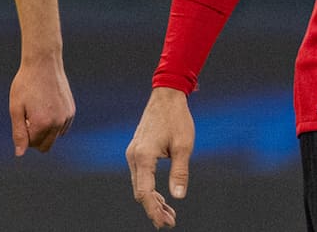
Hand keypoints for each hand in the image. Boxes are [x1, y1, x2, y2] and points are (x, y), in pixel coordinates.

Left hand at [9, 57, 74, 155]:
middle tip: (29, 117)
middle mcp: (58, 123)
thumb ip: (19, 133)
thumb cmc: (26, 84)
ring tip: (38, 108)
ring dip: (45, 129)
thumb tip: (20, 153)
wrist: (43, 63)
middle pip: (46, 146)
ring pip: (54, 136)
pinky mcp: (71, 111)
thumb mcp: (16, 108)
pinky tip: (47, 105)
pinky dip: (54, 122)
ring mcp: (67, 117)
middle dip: (35, 137)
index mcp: (43, 124)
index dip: (24, 133)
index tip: (22, 117)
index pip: (32, 144)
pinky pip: (62, 127)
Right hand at [125, 87, 194, 228]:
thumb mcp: (183, 146)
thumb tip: (178, 197)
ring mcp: (133, 152)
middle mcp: (134, 155)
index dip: (154, 210)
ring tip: (169, 213)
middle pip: (139, 191)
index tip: (165, 223)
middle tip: (171, 222)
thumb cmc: (177, 119)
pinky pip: (140, 175)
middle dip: (154, 208)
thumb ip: (179, 173)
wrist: (166, 96)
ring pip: (139, 184)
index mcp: (144, 156)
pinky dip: (149, 188)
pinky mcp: (137, 150)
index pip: (145, 192)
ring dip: (152, 200)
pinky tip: (162, 197)